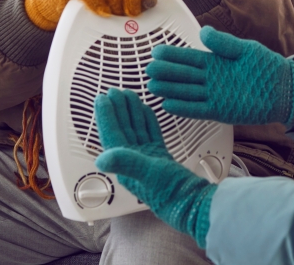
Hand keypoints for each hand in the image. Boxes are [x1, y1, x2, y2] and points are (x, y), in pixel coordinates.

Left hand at [94, 88, 214, 246]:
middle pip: (122, 129)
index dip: (106, 115)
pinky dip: (147, 121)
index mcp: (125, 163)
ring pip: (136, 129)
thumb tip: (101, 158)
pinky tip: (146, 111)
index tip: (102, 97)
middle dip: (117, 109)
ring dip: (131, 112)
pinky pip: (151, 134)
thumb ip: (126, 162)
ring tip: (128, 95)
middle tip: (114, 91)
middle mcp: (133, 160)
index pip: (112, 134)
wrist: (192, 202)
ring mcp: (147, 158)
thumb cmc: (171, 192)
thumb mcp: (148, 173)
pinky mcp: (160, 157)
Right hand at [147, 26, 293, 125]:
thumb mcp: (245, 49)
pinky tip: (169, 105)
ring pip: (187, 92)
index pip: (189, 57)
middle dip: (166, 72)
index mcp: (215, 61)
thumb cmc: (267, 67)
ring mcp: (214, 95)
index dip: (173, 55)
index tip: (156, 51)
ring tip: (153, 86)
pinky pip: (198, 109)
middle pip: (184, 75)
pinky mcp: (221, 110)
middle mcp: (211, 79)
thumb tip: (204, 32)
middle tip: (149, 69)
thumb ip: (224, 43)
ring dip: (170, 90)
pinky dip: (184, 108)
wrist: (285, 89)